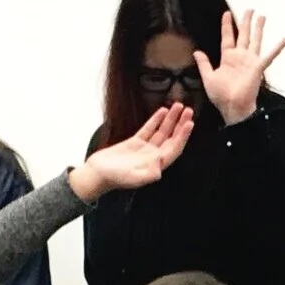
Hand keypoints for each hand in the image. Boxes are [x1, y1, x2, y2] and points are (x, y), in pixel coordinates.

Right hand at [70, 103, 193, 200]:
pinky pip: (149, 129)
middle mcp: (153, 157)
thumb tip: (161, 163)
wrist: (96, 174)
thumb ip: (148, 174)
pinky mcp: (135, 143)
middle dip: (181, 124)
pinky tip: (162, 110)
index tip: (189, 123)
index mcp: (156, 165)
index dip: (183, 136)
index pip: (174, 149)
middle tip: (189, 110)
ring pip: (162, 132)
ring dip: (171, 119)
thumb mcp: (131, 178)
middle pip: (172, 138)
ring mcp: (145, 149)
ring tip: (178, 105)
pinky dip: (156, 120)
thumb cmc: (112, 179)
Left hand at [195, 10, 284, 124]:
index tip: (226, 14)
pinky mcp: (258, 67)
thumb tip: (196, 51)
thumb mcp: (208, 77)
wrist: (232, 107)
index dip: (227, 25)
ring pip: (255, 40)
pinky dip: (278, 47)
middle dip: (246, 22)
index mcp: (228, 58)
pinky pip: (270, 55)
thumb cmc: (221, 96)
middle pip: (244, 35)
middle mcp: (240, 57)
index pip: (228, 37)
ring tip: (262, 16)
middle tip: (249, 10)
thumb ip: (204, 63)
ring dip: (259, 28)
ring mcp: (250, 61)